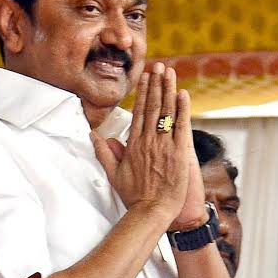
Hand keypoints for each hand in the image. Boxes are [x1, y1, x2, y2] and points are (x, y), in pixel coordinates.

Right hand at [91, 63, 191, 223]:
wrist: (151, 211)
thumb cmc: (134, 196)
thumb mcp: (113, 174)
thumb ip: (105, 152)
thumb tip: (94, 135)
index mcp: (134, 144)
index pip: (139, 112)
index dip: (144, 92)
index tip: (146, 77)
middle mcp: (148, 141)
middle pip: (153, 106)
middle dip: (156, 84)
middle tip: (159, 66)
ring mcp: (164, 145)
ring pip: (166, 112)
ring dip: (168, 90)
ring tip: (170, 72)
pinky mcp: (179, 152)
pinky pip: (181, 126)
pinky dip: (182, 109)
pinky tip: (183, 93)